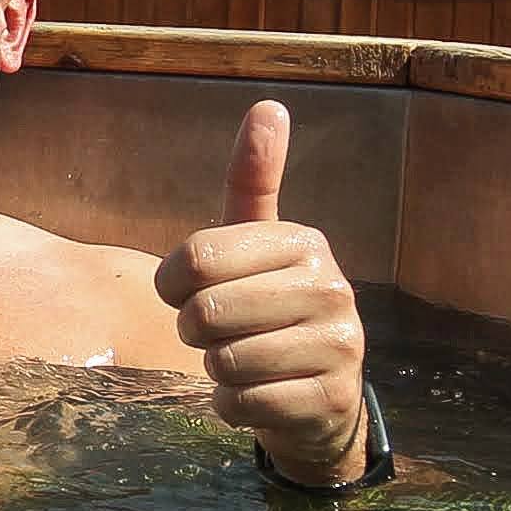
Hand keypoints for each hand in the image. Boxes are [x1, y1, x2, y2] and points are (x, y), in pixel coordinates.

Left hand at [157, 99, 371, 488]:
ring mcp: (337, 347)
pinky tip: (257, 393)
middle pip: (206, 313)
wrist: (320, 397)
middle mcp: (330, 288)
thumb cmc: (271, 310)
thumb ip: (254, 179)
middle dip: (194, 332)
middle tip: (218, 334)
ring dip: (215, 371)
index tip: (190, 291)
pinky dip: (232, 405)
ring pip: (223, 363)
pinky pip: (241, 403)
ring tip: (243, 361)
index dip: (173, 284)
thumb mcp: (259, 243)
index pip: (196, 256)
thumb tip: (269, 105)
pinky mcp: (328, 400)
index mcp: (304, 241)